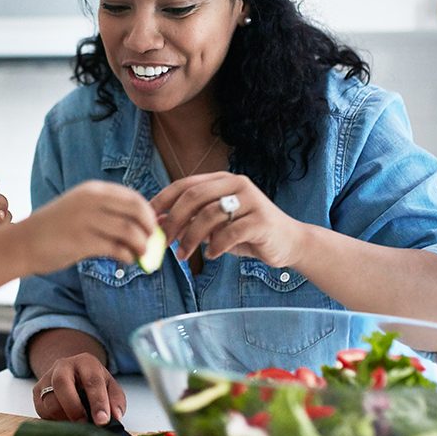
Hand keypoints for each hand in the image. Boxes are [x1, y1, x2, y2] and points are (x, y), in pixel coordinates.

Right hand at [17, 180, 157, 273]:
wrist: (23, 243)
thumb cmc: (54, 229)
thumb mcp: (79, 209)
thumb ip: (106, 212)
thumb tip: (140, 225)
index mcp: (92, 190)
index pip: (133, 197)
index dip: (148, 213)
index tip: (152, 227)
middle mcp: (91, 201)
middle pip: (136, 211)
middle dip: (149, 228)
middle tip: (152, 242)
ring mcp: (86, 220)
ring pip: (130, 231)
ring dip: (142, 246)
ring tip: (141, 255)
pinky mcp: (82, 242)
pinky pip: (116, 249)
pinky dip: (128, 256)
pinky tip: (127, 260)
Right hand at [33, 353, 126, 424]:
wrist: (72, 374)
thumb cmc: (93, 383)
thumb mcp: (110, 387)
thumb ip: (116, 401)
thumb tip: (115, 417)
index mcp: (85, 362)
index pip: (92, 381)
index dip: (98, 402)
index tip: (103, 421)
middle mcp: (63, 366)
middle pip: (62, 384)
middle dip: (74, 408)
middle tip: (84, 425)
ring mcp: (47, 377)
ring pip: (49, 401)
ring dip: (63, 418)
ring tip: (76, 426)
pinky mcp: (36, 391)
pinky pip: (41, 411)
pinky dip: (54, 420)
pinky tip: (65, 421)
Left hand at [151, 172, 308, 266]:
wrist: (288, 242)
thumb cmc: (246, 233)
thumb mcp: (215, 225)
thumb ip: (190, 220)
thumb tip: (157, 224)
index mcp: (222, 180)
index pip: (186, 184)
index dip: (164, 200)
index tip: (148, 218)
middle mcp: (237, 184)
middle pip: (194, 197)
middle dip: (173, 220)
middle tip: (163, 241)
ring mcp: (252, 200)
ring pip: (209, 215)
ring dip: (190, 238)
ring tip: (183, 255)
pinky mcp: (262, 220)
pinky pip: (230, 233)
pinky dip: (215, 246)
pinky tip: (210, 255)